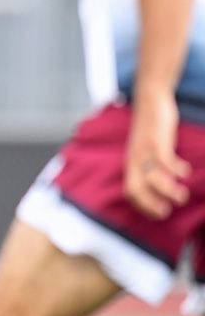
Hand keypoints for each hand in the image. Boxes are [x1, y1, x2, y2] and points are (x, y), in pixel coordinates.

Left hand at [125, 92, 190, 218]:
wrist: (150, 101)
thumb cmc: (151, 129)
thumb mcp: (146, 149)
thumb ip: (149, 165)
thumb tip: (161, 184)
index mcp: (131, 163)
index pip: (130, 191)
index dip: (142, 206)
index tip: (159, 214)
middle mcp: (135, 159)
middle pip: (136, 189)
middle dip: (151, 204)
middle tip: (167, 212)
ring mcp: (144, 150)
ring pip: (153, 178)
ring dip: (168, 190)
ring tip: (182, 195)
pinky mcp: (156, 140)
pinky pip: (165, 160)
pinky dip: (176, 170)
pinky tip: (185, 171)